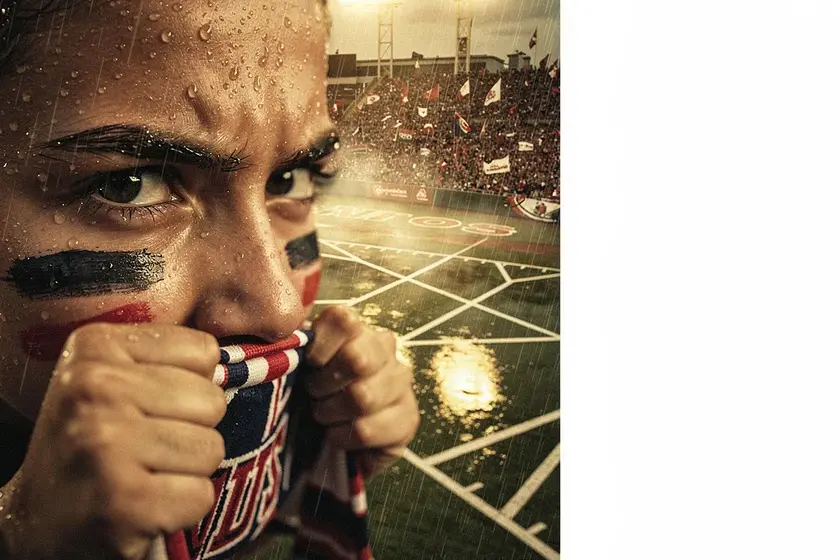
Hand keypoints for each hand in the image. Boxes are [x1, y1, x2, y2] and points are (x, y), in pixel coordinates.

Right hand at [0, 324, 225, 559]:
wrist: (41, 518)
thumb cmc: (94, 442)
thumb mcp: (114, 378)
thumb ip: (171, 360)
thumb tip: (238, 362)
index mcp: (96, 346)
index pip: (205, 351)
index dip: (189, 386)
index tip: (146, 407)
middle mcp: (95, 387)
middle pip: (212, 400)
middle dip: (191, 430)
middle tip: (145, 448)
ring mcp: (106, 444)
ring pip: (212, 448)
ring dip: (187, 471)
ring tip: (143, 474)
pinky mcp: (124, 500)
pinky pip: (202, 495)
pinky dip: (182, 507)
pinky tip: (143, 505)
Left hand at [306, 307, 419, 477]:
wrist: (330, 437)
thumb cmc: (313, 394)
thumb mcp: (299, 366)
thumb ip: (296, 346)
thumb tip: (288, 337)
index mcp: (356, 329)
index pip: (343, 320)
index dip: (320, 346)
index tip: (309, 365)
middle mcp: (385, 349)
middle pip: (356, 359)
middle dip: (323, 385)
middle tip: (314, 396)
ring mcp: (402, 383)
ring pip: (362, 397)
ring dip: (330, 413)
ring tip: (325, 416)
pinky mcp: (408, 419)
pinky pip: (367, 430)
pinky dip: (342, 437)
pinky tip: (340, 434)